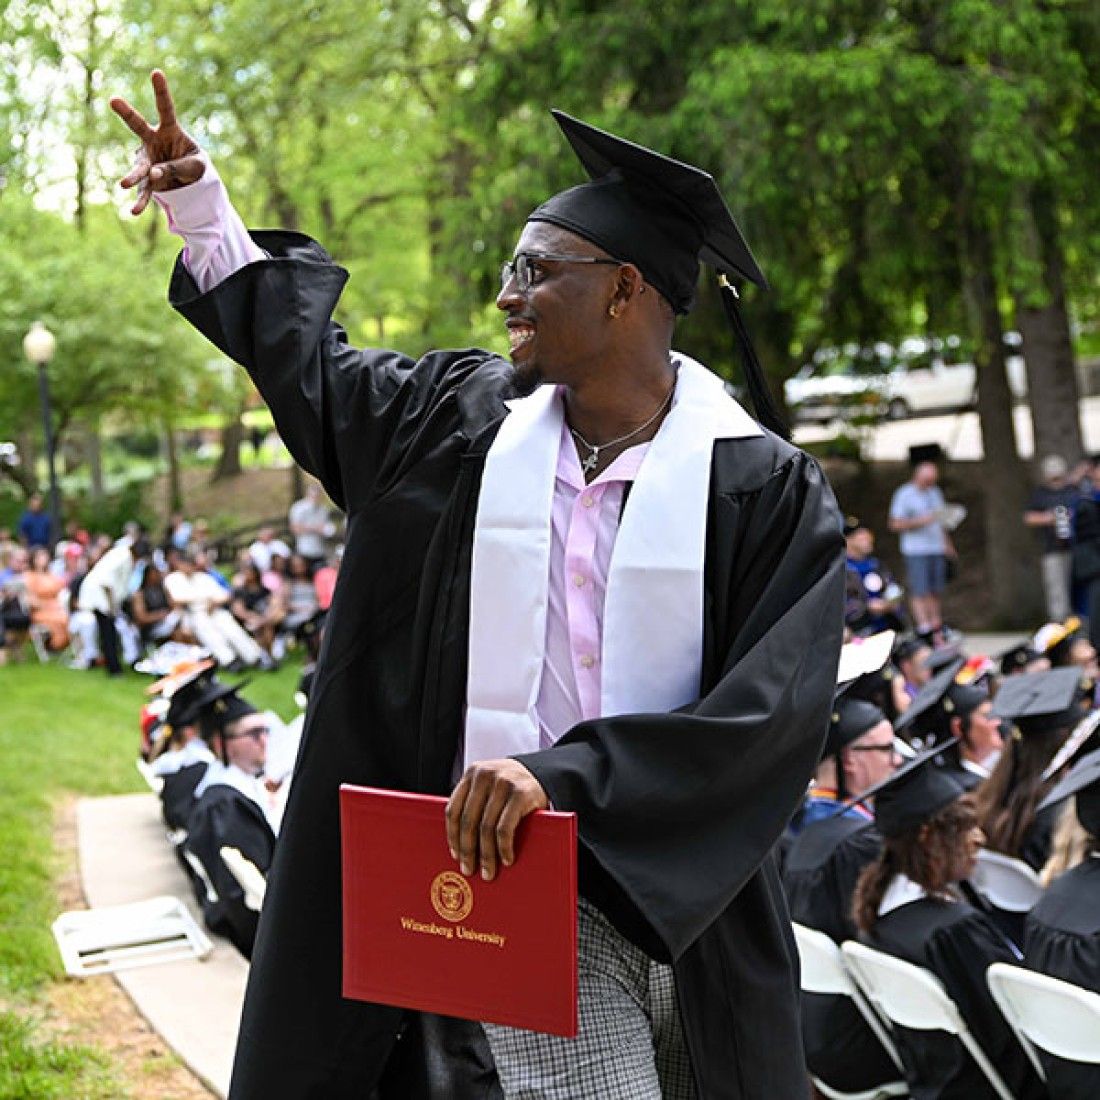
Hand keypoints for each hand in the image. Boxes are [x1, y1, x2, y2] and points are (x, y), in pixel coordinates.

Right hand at [110, 70, 203, 214]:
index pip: (166, 108)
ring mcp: (148, 161)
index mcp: (171, 130)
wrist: (191, 182)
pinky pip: (144, 191)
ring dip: (134, 176)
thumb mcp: (196, 167)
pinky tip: (135, 212)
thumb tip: (154, 175)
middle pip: (138, 125)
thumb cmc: (194, 166)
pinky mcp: (149, 181)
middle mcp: (154, 142)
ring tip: (125, 184)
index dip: (161, 91)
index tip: (156, 72)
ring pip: (139, 166)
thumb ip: (178, 167)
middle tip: (113, 99)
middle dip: (126, 113)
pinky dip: (141, 202)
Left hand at [445, 759, 547, 881]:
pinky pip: (505, 828)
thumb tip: (459, 846)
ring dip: (486, 855)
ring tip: (488, 871)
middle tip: (469, 870)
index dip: (453, 836)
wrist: (544, 775)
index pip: (453, 810)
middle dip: (468, 850)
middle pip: (469, 820)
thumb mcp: (489, 787)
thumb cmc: (510, 788)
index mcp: (472, 773)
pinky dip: (503, 848)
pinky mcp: (521, 794)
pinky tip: (506, 859)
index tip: (456, 855)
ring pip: (486, 827)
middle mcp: (485, 775)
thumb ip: (474, 803)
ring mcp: (503, 783)